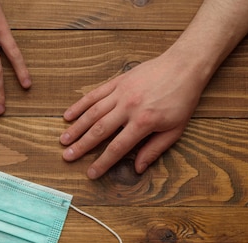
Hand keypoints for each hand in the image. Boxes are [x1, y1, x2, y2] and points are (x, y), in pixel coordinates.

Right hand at [60, 52, 203, 178]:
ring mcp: (121, 93)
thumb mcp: (175, 129)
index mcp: (143, 122)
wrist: (184, 66)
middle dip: (81, 146)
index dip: (102, 162)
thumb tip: (138, 168)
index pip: (118, 147)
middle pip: (99, 130)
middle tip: (67, 157)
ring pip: (93, 113)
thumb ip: (154, 149)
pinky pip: (94, 94)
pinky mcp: (118, 82)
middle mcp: (128, 107)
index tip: (91, 173)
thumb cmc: (182, 99)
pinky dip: (80, 105)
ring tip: (63, 140)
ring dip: (76, 128)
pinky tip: (68, 115)